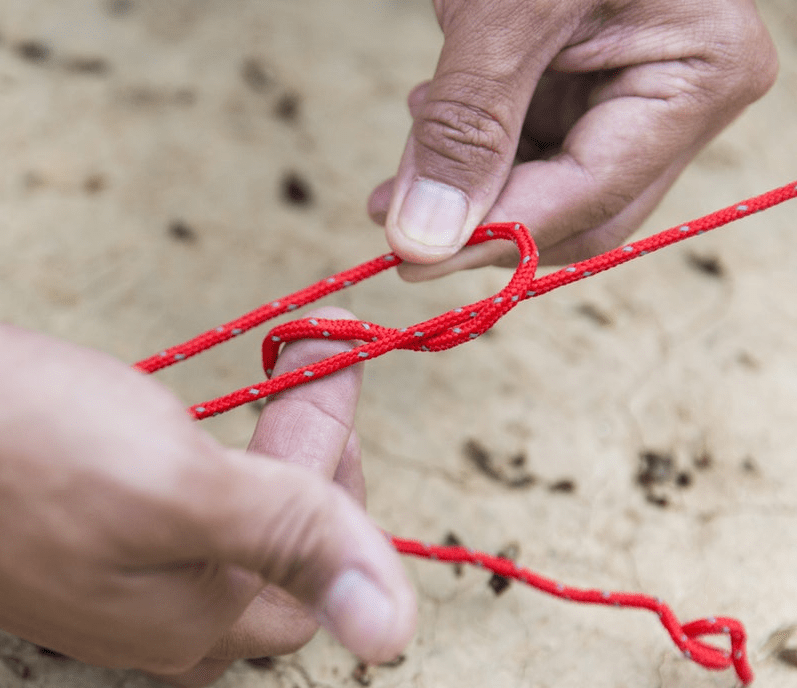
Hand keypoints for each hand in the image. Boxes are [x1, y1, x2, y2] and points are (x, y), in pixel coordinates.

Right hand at [0, 307, 416, 677]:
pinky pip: (142, 518)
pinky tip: (152, 422)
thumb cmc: (7, 447)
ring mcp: (85, 585)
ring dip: (241, 460)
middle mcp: (142, 621)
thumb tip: (398, 635)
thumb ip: (294, 540)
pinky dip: (176, 465)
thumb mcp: (179, 483)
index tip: (325, 362)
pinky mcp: (39, 540)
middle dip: (301, 461)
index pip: (319, 567)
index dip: (341, 468)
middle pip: (268, 554)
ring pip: (205, 535)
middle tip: (293, 370)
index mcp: (190, 619)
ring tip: (234, 392)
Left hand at [368, 0, 777, 279]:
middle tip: (390, 223)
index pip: (592, 202)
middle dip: (478, 219)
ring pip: (545, 185)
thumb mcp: (502, 12)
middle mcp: (685, 92)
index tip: (406, 257)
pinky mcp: (593, 76)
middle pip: (576, 210)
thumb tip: (422, 242)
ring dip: (465, 187)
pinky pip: (531, 144)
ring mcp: (640, 86)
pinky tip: (425, 125)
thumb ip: (464, 128)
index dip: (495, 239)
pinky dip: (472, 148)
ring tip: (400, 162)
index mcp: (702, 73)